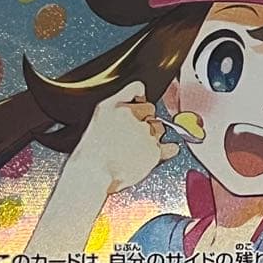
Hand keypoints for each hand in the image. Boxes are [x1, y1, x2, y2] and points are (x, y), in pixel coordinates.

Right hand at [72, 80, 178, 194]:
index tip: (138, 104)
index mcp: (115, 105)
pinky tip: (150, 154)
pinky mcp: (154, 150)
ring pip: (160, 128)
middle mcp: (132, 116)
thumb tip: (141, 98)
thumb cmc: (91, 152)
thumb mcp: (99, 118)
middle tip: (130, 136)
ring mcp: (145, 133)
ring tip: (134, 149)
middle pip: (151, 109)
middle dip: (145, 120)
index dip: (139, 98)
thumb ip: (120, 104)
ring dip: (152, 136)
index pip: (138, 88)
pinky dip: (166, 150)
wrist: (91, 174)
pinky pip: (171, 147)